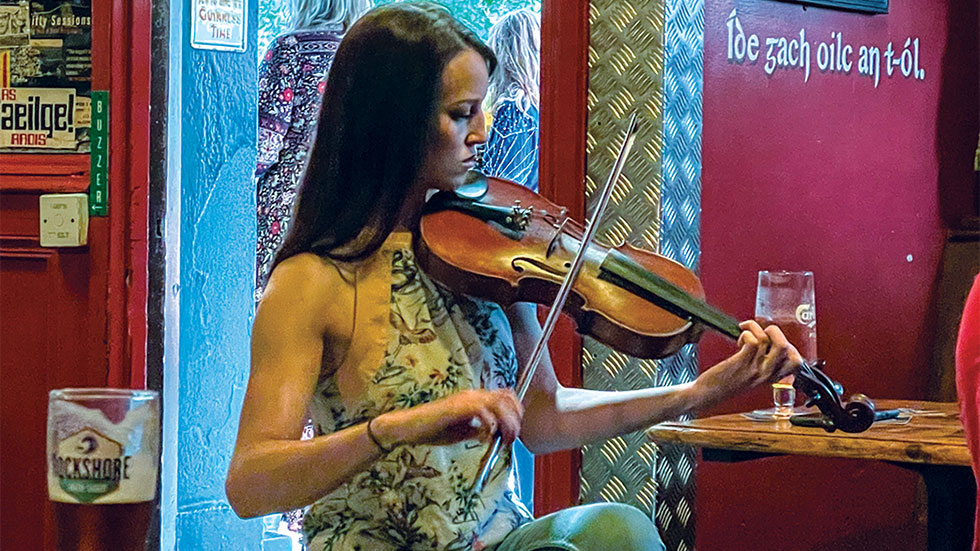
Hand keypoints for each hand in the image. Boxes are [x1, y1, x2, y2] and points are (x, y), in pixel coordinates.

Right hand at [372, 389, 523, 448]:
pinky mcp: (456, 407)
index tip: (516, 430)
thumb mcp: (462, 432)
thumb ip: (479, 431)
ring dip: (505, 423)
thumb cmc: (431, 430)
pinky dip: (489, 426)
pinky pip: (482, 412)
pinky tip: (484, 438)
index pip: (505, 395)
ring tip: (501, 440)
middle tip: (511, 438)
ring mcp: (464, 399)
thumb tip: (496, 436)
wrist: (408, 428)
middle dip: (515, 419)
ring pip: (498, 403)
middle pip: (506, 398)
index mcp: (474, 398)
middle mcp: (472, 395)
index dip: (516, 411)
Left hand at [693, 320, 801, 407]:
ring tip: (747, 333)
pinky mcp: (741, 363)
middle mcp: (766, 374)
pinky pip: (752, 341)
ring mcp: (755, 369)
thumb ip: (765, 366)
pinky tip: (739, 340)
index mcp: (772, 377)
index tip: (775, 342)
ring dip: (756, 329)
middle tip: (763, 333)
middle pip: (786, 347)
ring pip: (769, 340)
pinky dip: (746, 333)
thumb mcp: (754, 378)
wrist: (708, 394)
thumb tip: (770, 345)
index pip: (797, 363)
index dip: (790, 347)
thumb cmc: (727, 383)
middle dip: (776, 332)